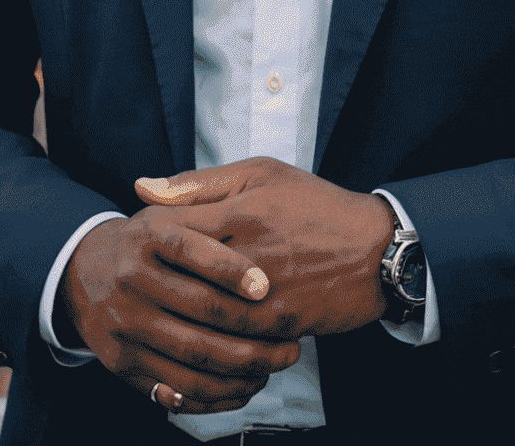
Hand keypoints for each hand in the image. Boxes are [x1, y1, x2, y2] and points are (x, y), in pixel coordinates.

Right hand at [59, 209, 303, 416]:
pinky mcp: (123, 362)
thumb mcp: (168, 210)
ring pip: (193, 356)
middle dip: (253, 329)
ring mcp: (125, 324)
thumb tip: (221, 199)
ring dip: (243, 367)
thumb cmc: (148, 241)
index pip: (191, 250)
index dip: (230, 269)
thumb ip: (195, 194)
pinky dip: (216, 394)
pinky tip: (246, 386)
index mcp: (147, 234)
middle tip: (291, 342)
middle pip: (199, 310)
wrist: (85, 274)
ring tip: (276, 364)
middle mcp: (131, 278)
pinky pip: (176, 388)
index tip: (266, 286)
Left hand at [135, 157, 394, 338]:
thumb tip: (141, 187)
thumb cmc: (314, 204)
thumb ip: (200, 183)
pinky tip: (198, 331)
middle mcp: (251, 251)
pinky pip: (233, 338)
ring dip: (178, 313)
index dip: (147, 237)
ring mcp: (267, 292)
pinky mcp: (281, 324)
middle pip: (181, 274)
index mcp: (242, 208)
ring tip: (163, 308)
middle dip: (156, 280)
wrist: (375, 249)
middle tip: (143, 280)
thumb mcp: (261, 174)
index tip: (139, 241)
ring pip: (203, 313)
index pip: (171, 227)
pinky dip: (210, 337)